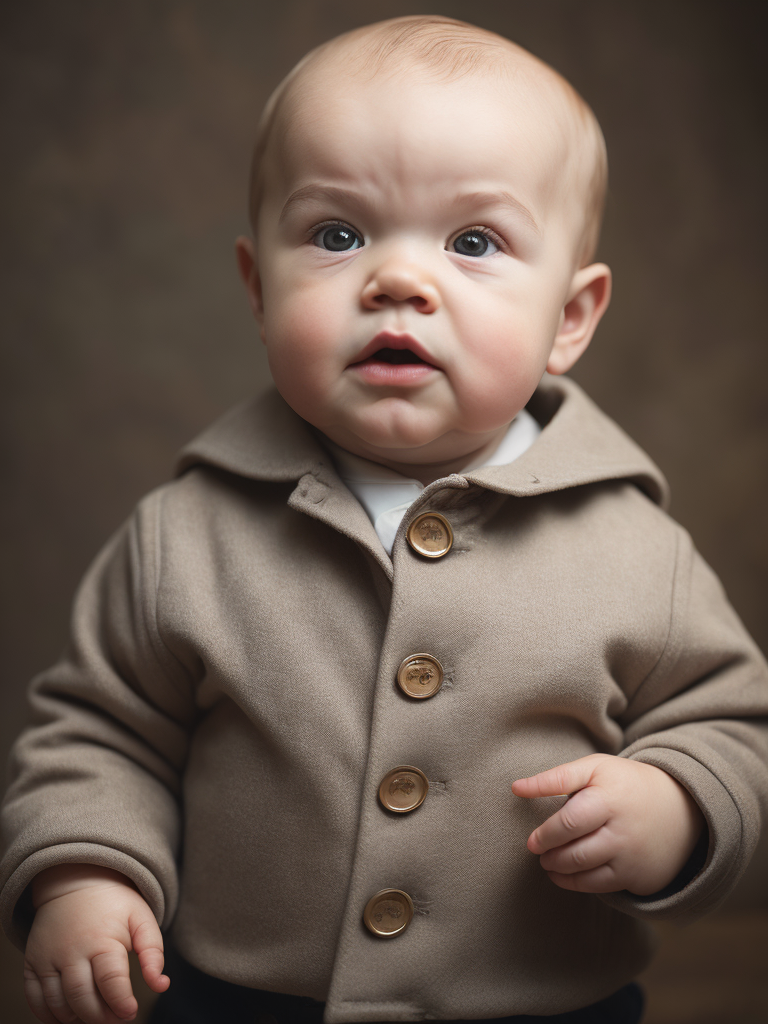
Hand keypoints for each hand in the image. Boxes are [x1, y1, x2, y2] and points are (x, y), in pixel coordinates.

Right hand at [24, 864, 169, 1023]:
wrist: (77, 881)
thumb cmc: (114, 905)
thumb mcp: (141, 919)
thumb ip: (154, 952)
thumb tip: (162, 985)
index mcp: (102, 940)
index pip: (110, 982)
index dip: (121, 1004)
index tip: (130, 1012)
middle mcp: (71, 951)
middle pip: (82, 998)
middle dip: (101, 1017)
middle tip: (115, 1017)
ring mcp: (48, 958)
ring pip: (58, 1004)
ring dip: (76, 1019)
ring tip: (95, 1014)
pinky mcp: (32, 962)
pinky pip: (34, 999)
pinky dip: (49, 1015)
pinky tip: (68, 1015)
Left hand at [512, 754, 705, 895]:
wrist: (680, 807)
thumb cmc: (625, 783)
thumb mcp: (595, 768)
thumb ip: (555, 778)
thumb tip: (516, 787)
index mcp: (609, 799)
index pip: (569, 822)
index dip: (545, 834)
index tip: (532, 840)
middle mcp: (622, 831)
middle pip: (575, 852)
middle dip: (549, 855)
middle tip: (537, 850)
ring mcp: (632, 857)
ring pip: (585, 873)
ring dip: (558, 870)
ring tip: (548, 862)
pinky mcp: (639, 877)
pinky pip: (600, 888)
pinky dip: (576, 883)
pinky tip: (564, 874)